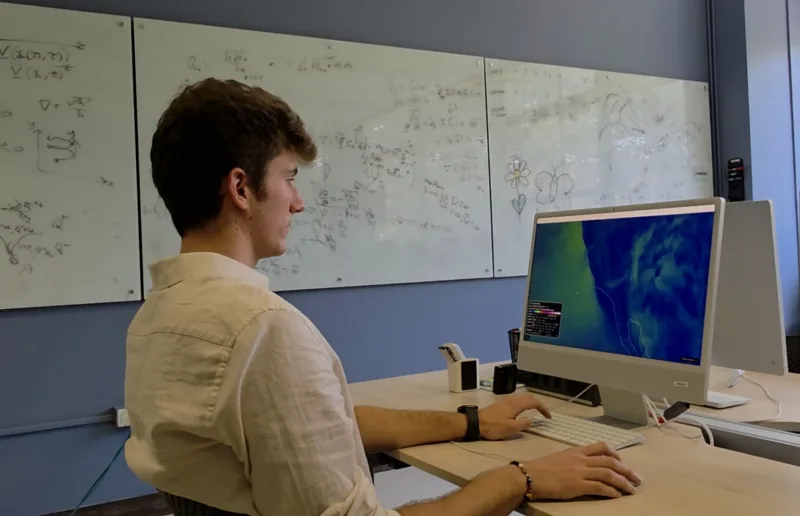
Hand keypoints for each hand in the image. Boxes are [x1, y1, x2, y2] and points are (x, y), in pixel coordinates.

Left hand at [478, 394, 550, 439]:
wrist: (476, 422)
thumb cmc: (494, 426)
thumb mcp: (511, 428)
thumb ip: (523, 424)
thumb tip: (531, 420)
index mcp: (516, 404)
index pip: (534, 402)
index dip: (543, 408)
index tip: (548, 417)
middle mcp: (512, 399)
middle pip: (529, 397)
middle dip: (538, 404)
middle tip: (543, 413)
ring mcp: (506, 400)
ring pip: (522, 397)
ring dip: (531, 403)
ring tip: (535, 412)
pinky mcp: (501, 403)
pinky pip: (517, 400)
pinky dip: (524, 403)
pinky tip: (522, 411)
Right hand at [523, 442, 642, 499]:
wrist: (529, 475)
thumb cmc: (540, 468)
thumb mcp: (559, 458)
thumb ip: (573, 460)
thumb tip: (582, 466)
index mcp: (576, 451)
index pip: (601, 447)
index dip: (615, 454)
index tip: (622, 462)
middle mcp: (581, 459)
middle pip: (610, 462)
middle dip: (626, 470)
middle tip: (636, 478)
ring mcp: (580, 471)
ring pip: (609, 474)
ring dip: (623, 482)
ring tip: (631, 489)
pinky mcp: (578, 484)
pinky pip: (600, 487)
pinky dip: (611, 491)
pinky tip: (617, 496)